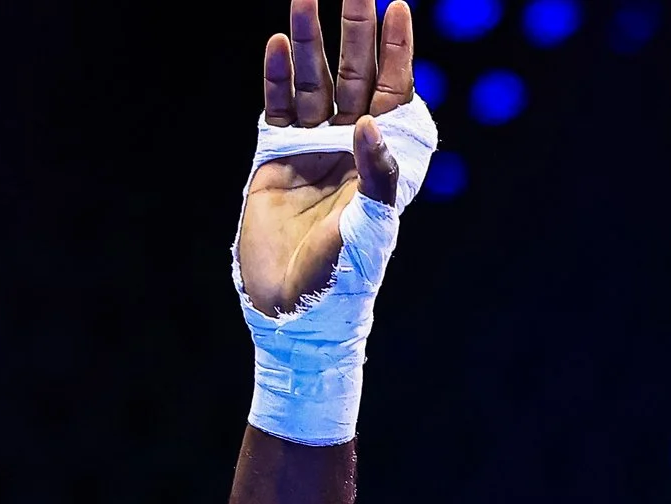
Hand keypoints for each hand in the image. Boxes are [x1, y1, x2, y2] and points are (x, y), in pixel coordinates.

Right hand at [239, 0, 415, 318]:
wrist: (293, 307)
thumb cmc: (343, 276)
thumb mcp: (371, 229)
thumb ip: (377, 177)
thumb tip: (369, 124)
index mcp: (382, 160)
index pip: (393, 93)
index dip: (396, 52)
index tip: (397, 6)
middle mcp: (349, 146)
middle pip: (353, 76)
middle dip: (354, 31)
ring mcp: (310, 147)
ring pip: (312, 83)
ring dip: (309, 42)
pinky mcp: (273, 157)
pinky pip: (277, 106)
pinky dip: (277, 77)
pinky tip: (278, 46)